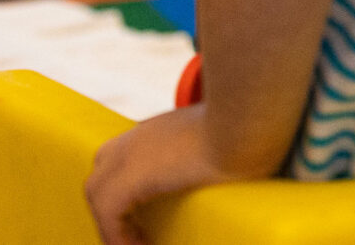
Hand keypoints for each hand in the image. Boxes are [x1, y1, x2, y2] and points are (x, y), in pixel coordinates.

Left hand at [86, 106, 243, 244]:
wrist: (250, 120)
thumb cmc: (255, 127)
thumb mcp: (231, 135)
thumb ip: (217, 146)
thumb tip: (246, 162)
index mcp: (160, 126)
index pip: (125, 157)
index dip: (129, 188)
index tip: (146, 212)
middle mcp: (137, 136)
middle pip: (102, 177)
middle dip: (113, 207)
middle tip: (134, 233)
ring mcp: (128, 154)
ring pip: (99, 195)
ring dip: (114, 226)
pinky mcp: (128, 178)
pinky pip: (108, 216)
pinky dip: (117, 237)